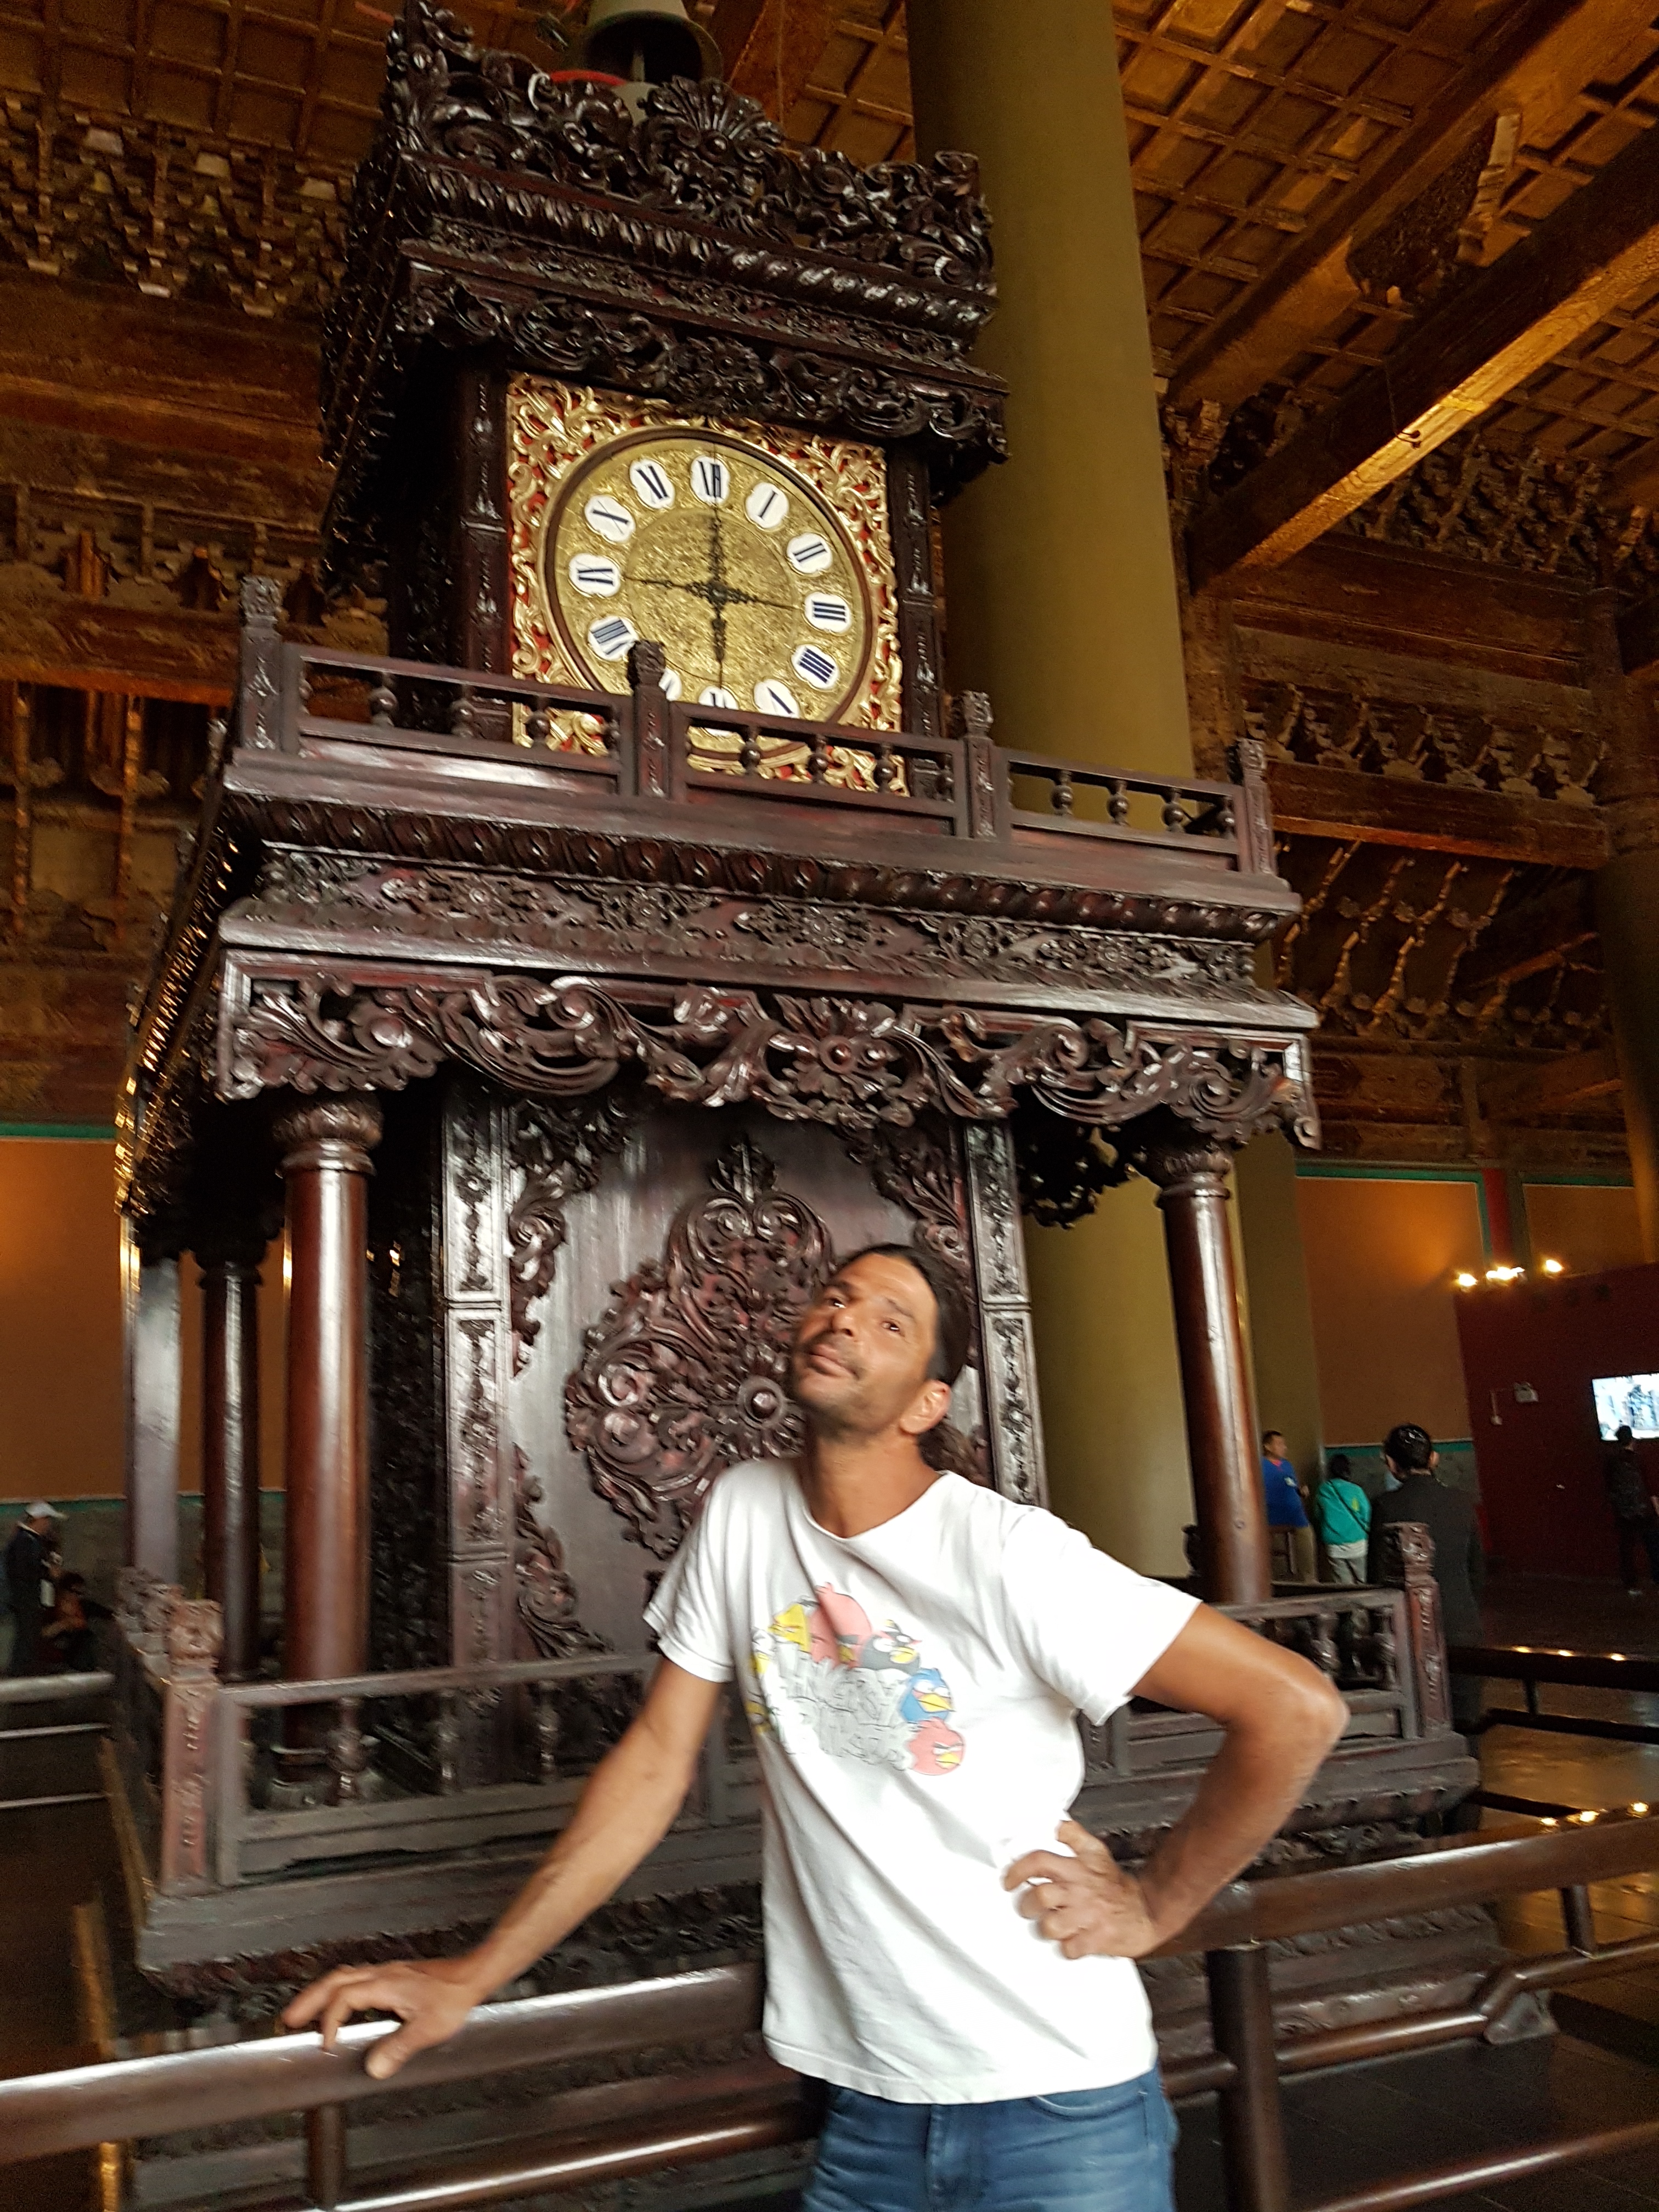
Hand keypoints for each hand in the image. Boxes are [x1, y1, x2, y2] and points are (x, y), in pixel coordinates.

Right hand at [281, 1956, 489, 2079]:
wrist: (471, 1976)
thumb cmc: (453, 1997)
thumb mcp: (427, 2028)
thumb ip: (398, 2048)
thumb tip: (373, 2068)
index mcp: (385, 1985)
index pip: (344, 1998)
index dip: (330, 2020)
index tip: (325, 2043)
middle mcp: (382, 1975)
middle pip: (335, 1980)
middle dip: (309, 2000)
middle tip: (290, 2018)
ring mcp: (387, 1974)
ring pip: (344, 1976)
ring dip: (322, 1992)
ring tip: (305, 2011)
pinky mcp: (393, 1977)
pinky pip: (356, 1978)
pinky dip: (340, 1990)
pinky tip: (342, 2004)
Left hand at [1004, 1821, 1162, 1959]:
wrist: (1146, 1911)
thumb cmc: (1116, 1886)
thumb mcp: (1096, 1852)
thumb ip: (1074, 1836)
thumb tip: (1056, 1824)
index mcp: (1078, 1868)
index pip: (1040, 1861)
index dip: (1018, 1870)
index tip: (1008, 1880)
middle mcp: (1080, 1891)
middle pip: (1040, 1895)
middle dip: (1027, 1904)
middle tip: (1028, 1907)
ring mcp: (1089, 1916)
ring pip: (1051, 1925)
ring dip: (1046, 1928)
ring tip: (1051, 1925)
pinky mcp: (1097, 1940)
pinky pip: (1069, 1948)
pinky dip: (1066, 1948)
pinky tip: (1070, 1940)